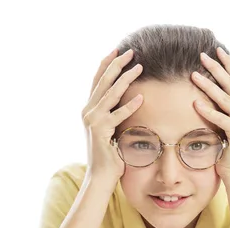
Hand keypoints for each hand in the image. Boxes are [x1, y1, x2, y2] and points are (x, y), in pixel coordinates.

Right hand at [81, 48, 143, 181]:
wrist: (100, 176)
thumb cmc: (109, 154)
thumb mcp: (109, 128)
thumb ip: (112, 113)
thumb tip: (125, 99)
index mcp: (89, 109)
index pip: (97, 80)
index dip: (107, 64)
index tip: (118, 50)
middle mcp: (88, 111)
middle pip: (103, 81)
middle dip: (117, 64)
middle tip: (131, 51)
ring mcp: (92, 121)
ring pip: (110, 94)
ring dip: (125, 79)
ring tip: (139, 67)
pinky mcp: (100, 132)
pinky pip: (117, 115)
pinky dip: (129, 106)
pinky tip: (141, 97)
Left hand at [190, 47, 229, 179]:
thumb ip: (226, 110)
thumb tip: (213, 95)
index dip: (228, 64)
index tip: (217, 50)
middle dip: (217, 68)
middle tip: (202, 55)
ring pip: (225, 98)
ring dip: (208, 85)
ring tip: (193, 74)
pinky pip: (221, 119)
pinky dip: (208, 110)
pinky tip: (195, 102)